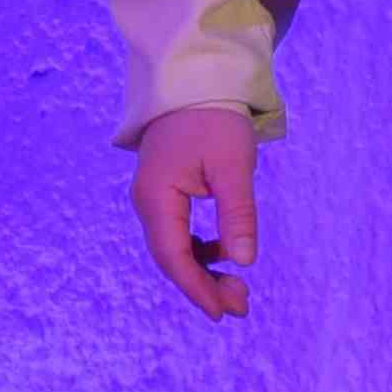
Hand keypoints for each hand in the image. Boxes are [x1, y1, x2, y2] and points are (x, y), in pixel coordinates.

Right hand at [131, 103, 260, 319]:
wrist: (196, 79)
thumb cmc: (215, 118)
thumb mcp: (233, 166)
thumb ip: (238, 214)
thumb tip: (243, 262)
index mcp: (156, 199)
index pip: (173, 257)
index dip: (196, 287)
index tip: (221, 312)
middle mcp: (147, 204)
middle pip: (172, 257)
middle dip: (203, 284)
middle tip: (240, 306)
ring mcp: (154, 198)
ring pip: (175, 246)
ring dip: (203, 269)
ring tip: (237, 287)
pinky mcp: (165, 191)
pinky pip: (178, 231)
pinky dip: (200, 248)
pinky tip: (223, 254)